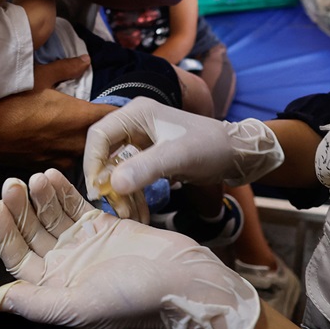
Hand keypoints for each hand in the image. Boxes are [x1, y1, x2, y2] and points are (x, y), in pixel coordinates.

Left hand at [0, 168, 260, 328]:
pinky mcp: (105, 226)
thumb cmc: (134, 299)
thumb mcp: (80, 306)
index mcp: (56, 289)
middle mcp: (66, 267)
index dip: (3, 232)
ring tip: (34, 176)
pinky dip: (62, 190)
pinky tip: (52, 174)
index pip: (17, 257)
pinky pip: (76, 205)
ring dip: (40, 196)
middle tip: (11, 182)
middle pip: (32, 233)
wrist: (184, 280)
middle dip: (19, 208)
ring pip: (52, 216)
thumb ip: (36, 303)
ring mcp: (85, 245)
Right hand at [83, 97, 283, 199]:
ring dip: (121, 193)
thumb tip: (112, 185)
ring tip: (130, 215)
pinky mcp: (150, 156)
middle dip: (108, 183)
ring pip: (117, 168)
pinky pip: (131, 175)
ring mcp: (141, 140)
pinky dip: (133, 194)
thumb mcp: (178, 157)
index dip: (93, 163)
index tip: (98, 191)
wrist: (237, 154)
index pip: (98, 135)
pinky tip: (139, 212)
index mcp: (136, 112)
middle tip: (115, 208)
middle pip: (104, 153)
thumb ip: (145, 168)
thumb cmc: (210, 147)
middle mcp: (134, 123)